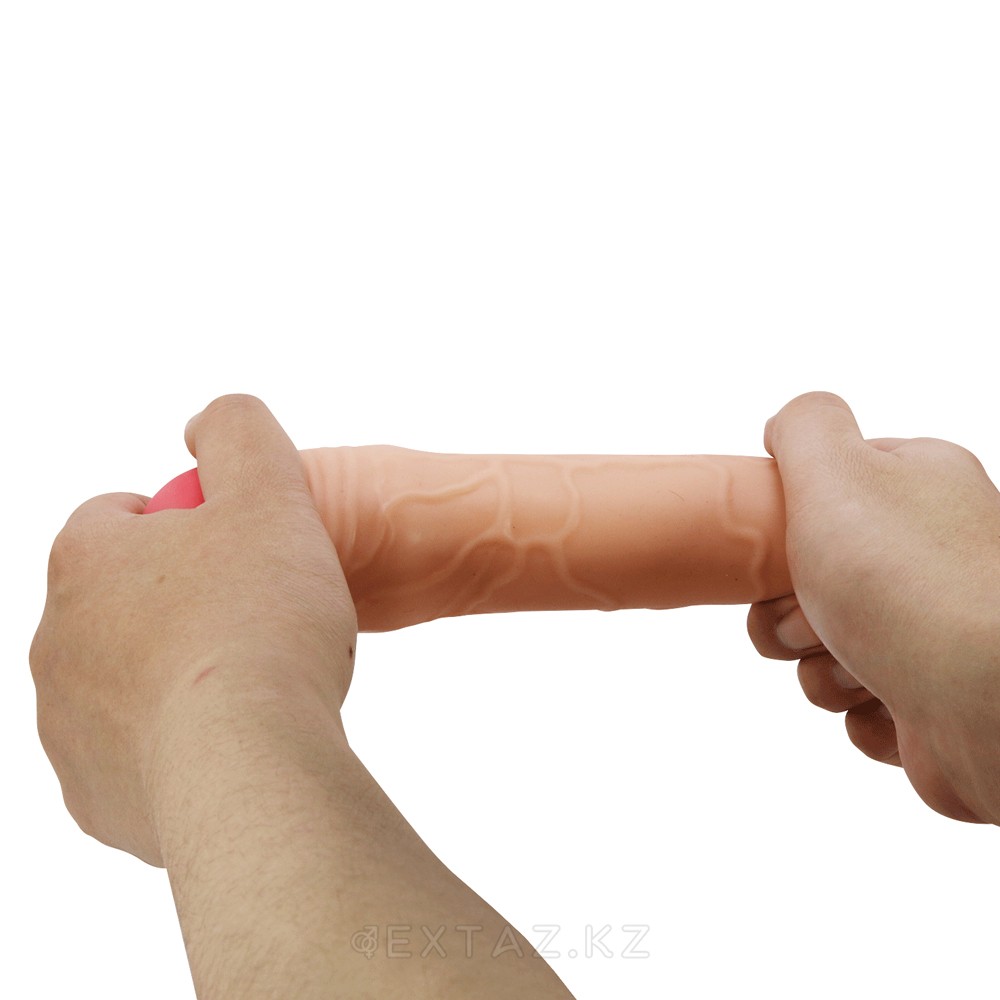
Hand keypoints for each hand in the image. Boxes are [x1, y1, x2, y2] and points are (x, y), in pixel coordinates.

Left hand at [30, 395, 357, 864]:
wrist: (248, 766)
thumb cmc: (259, 626)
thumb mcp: (270, 491)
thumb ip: (239, 432)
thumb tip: (211, 423)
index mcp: (86, 560)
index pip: (117, 517)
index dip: (185, 524)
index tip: (238, 550)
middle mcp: (56, 640)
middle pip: (121, 601)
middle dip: (180, 602)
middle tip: (254, 616)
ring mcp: (66, 724)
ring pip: (123, 680)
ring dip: (174, 674)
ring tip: (246, 684)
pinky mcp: (91, 795)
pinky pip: (132, 754)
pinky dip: (173, 745)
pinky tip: (227, 741)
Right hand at [747, 392, 999, 823]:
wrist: (987, 705)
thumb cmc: (912, 587)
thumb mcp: (837, 470)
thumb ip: (805, 427)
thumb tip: (788, 425)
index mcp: (917, 488)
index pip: (818, 497)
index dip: (782, 534)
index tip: (782, 558)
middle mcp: (930, 553)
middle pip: (809, 580)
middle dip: (791, 615)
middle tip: (816, 621)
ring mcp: (934, 627)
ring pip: (824, 648)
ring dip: (822, 669)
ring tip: (861, 669)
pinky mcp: (932, 695)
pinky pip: (858, 704)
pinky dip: (860, 710)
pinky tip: (889, 703)